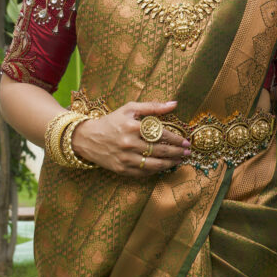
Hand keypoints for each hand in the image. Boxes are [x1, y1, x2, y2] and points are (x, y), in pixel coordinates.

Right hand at [71, 100, 190, 177]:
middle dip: (177, 152)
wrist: (88, 138)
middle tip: (187, 152)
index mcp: (132, 127)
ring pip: (153, 164)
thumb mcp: (130, 109)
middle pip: (159, 151)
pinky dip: (156, 171)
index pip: (160, 134)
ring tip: (179, 161)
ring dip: (170, 163)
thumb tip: (174, 104)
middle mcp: (129, 144)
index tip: (186, 141)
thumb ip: (152, 106)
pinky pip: (143, 172)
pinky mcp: (122, 170)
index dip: (175, 139)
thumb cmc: (112, 121)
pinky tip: (164, 167)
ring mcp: (125, 158)